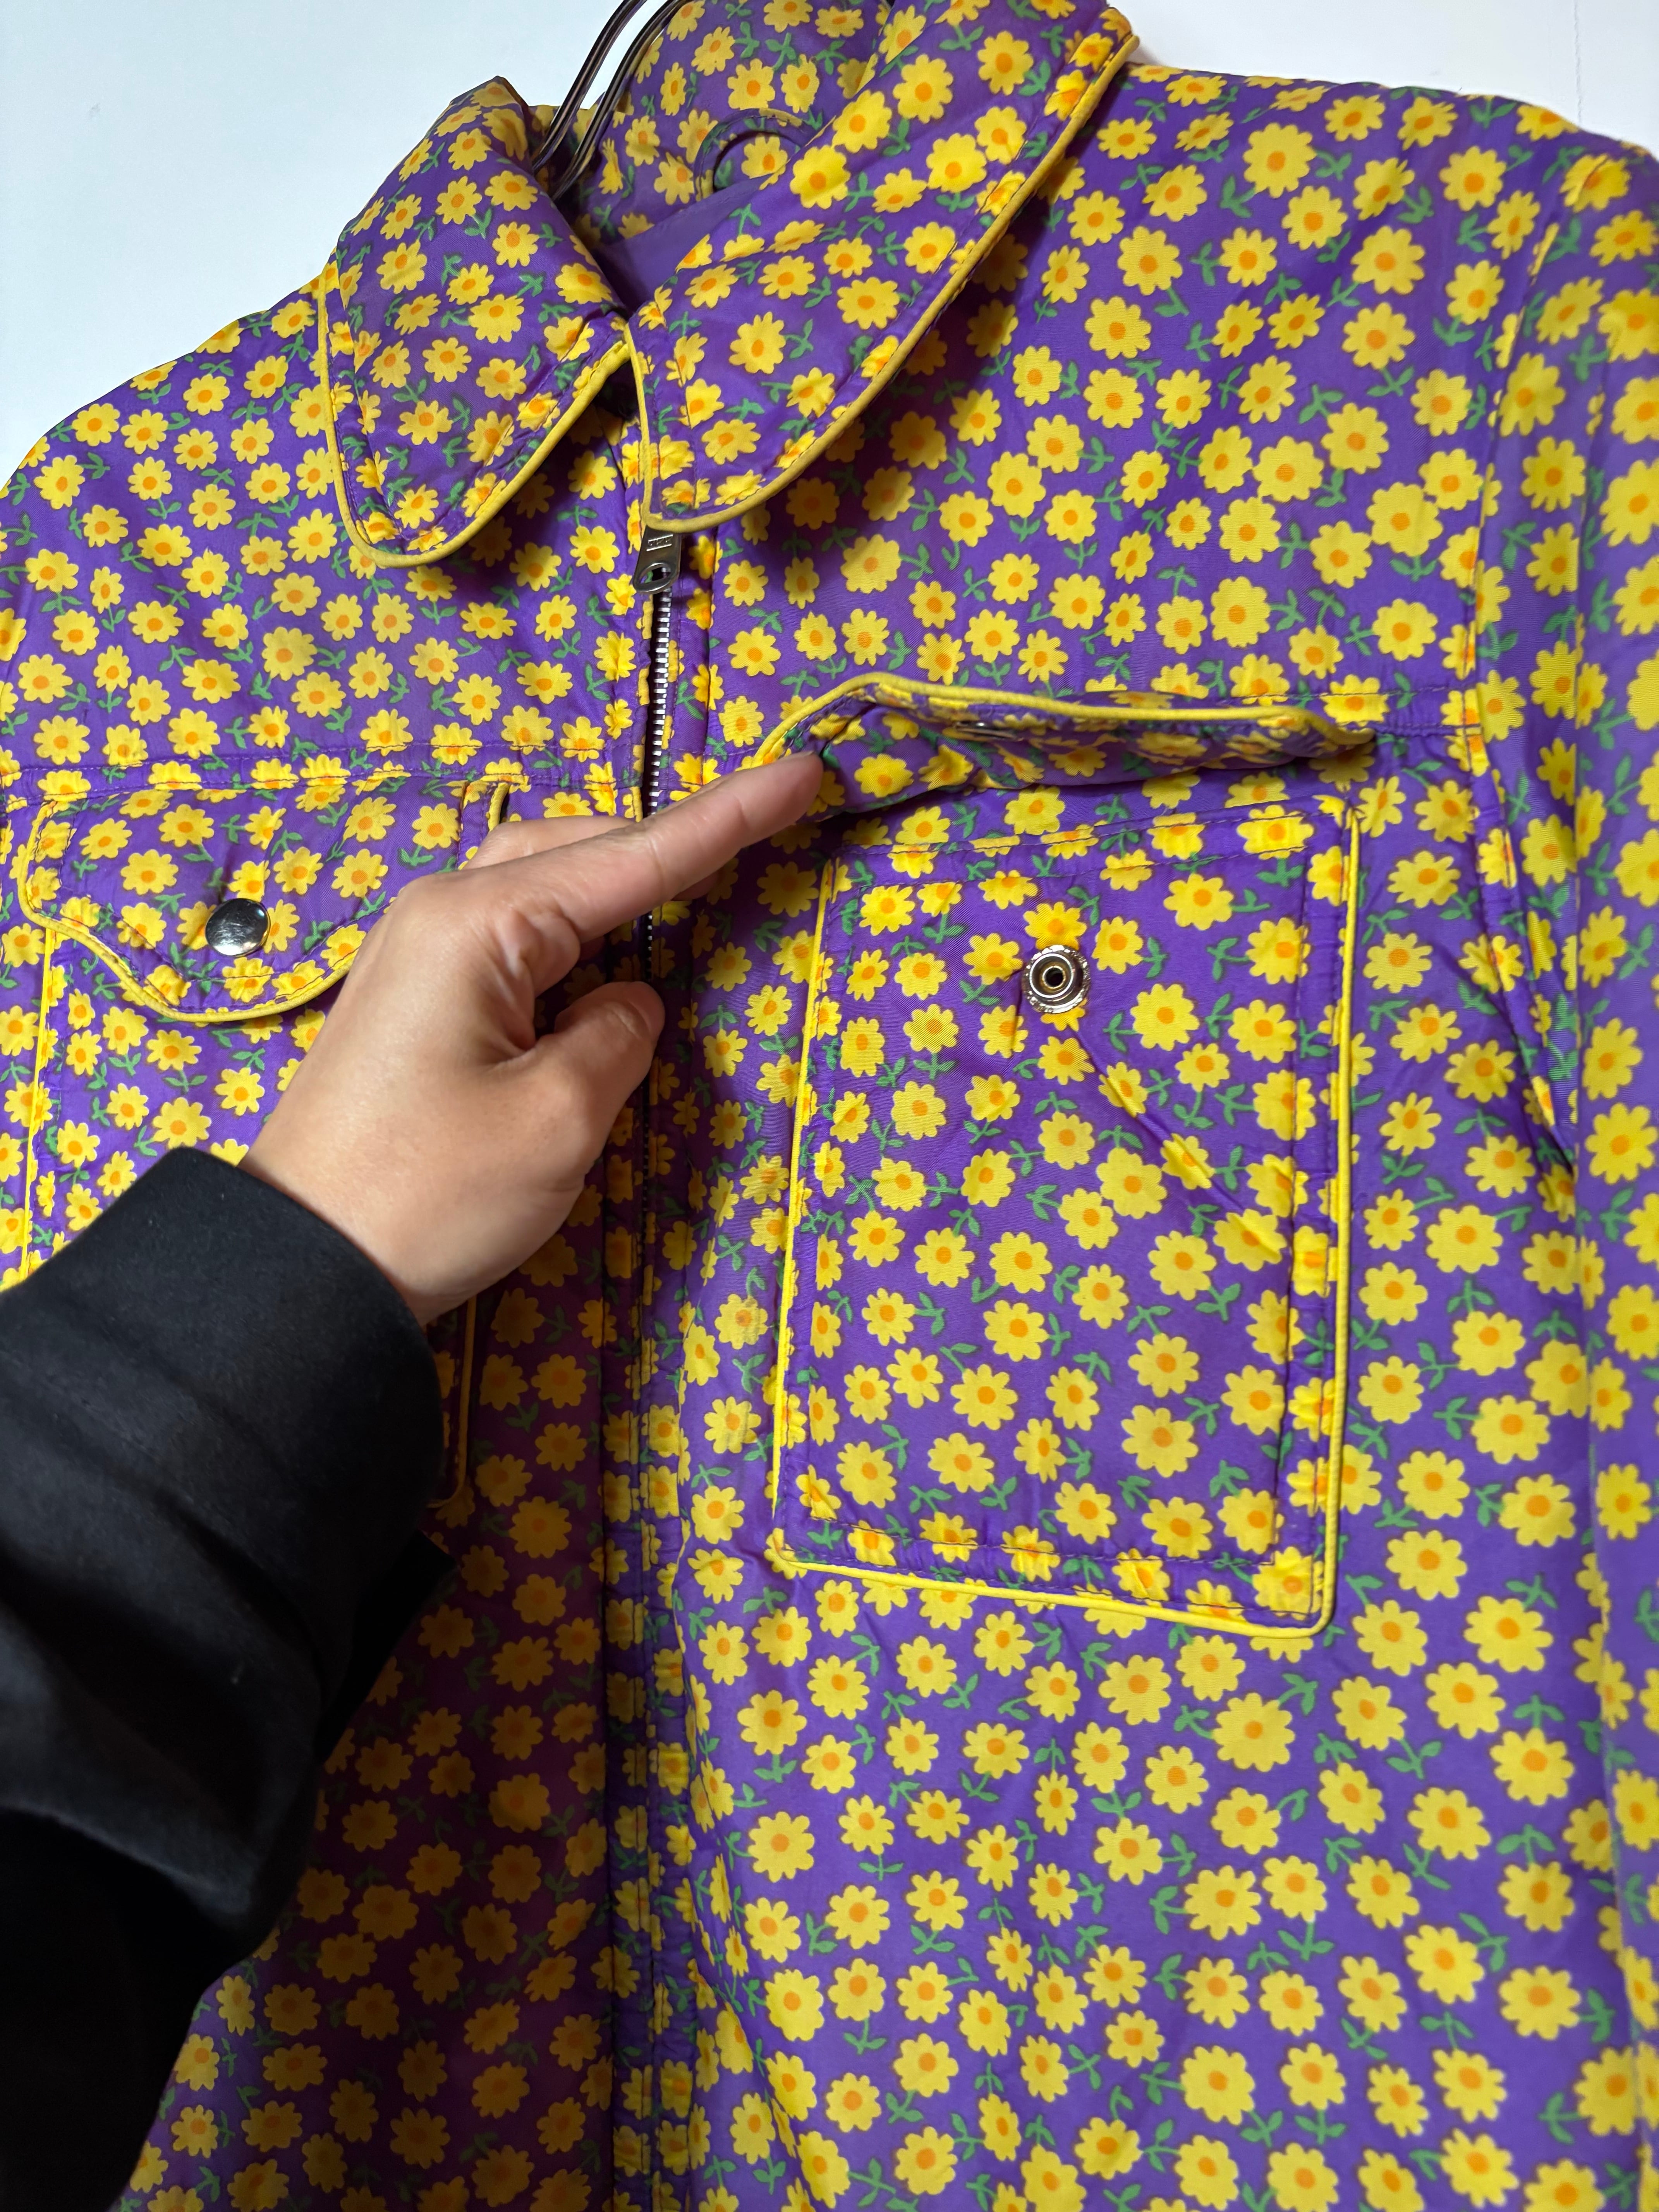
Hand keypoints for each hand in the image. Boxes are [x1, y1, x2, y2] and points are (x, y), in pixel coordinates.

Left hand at [244, 754, 820, 1321]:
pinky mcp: (417, 997)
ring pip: (548, 884)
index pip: (636, 856)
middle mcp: (444, 913)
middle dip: (677, 837)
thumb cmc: (428, 1195)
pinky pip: (519, 932)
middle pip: (587, 848)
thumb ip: (620, 1039)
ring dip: (625, 882)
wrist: (303, 1266)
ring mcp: (421, 951)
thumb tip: (629, 1001)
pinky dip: (581, 931)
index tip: (803, 770)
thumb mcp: (559, 1122)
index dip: (729, 818)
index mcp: (480, 924)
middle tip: (771, 816)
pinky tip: (615, 951)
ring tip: (704, 879)